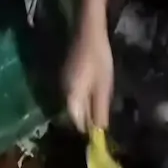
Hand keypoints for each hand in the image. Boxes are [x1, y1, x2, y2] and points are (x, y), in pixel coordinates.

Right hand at [63, 0, 113, 131]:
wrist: (89, 31)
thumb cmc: (98, 59)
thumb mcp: (103, 87)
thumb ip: (100, 110)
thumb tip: (99, 132)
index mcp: (71, 97)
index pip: (77, 122)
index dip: (88, 131)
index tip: (102, 137)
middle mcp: (63, 92)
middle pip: (74, 114)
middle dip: (87, 122)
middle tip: (104, 125)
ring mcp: (64, 82)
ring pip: (74, 104)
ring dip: (87, 110)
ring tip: (102, 113)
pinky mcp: (68, 75)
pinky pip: (75, 94)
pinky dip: (85, 99)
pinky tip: (96, 97)